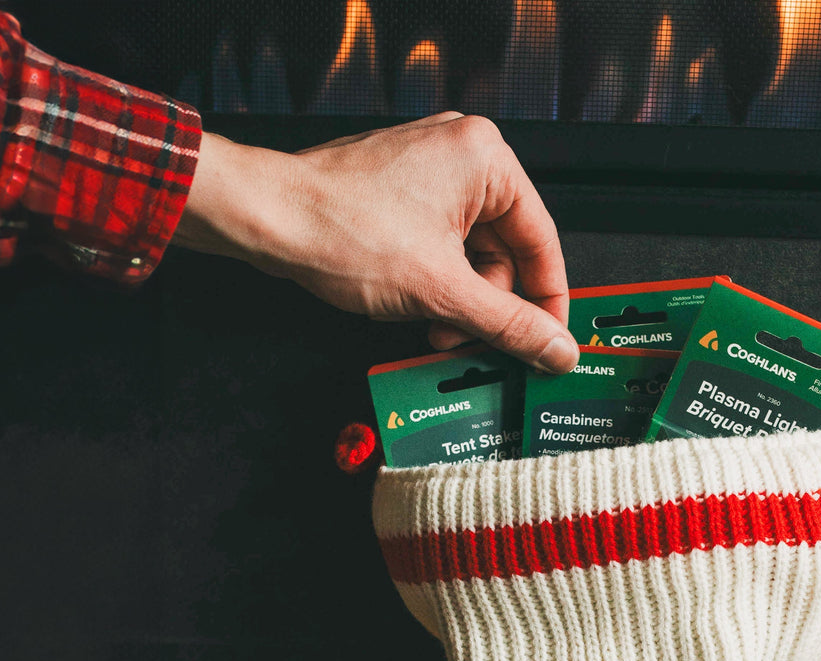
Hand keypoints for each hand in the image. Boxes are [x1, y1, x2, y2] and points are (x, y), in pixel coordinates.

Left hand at [170, 113, 578, 373]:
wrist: (264, 218)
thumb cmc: (338, 230)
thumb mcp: (441, 291)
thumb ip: (509, 324)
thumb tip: (556, 348)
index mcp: (486, 159)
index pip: (542, 240)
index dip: (547, 301)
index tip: (549, 340)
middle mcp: (460, 152)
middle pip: (504, 248)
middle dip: (485, 303)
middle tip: (470, 339)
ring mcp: (426, 166)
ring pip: (468, 249)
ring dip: (456, 297)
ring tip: (432, 324)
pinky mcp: (398, 186)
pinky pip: (438, 240)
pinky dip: (432, 278)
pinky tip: (414, 304)